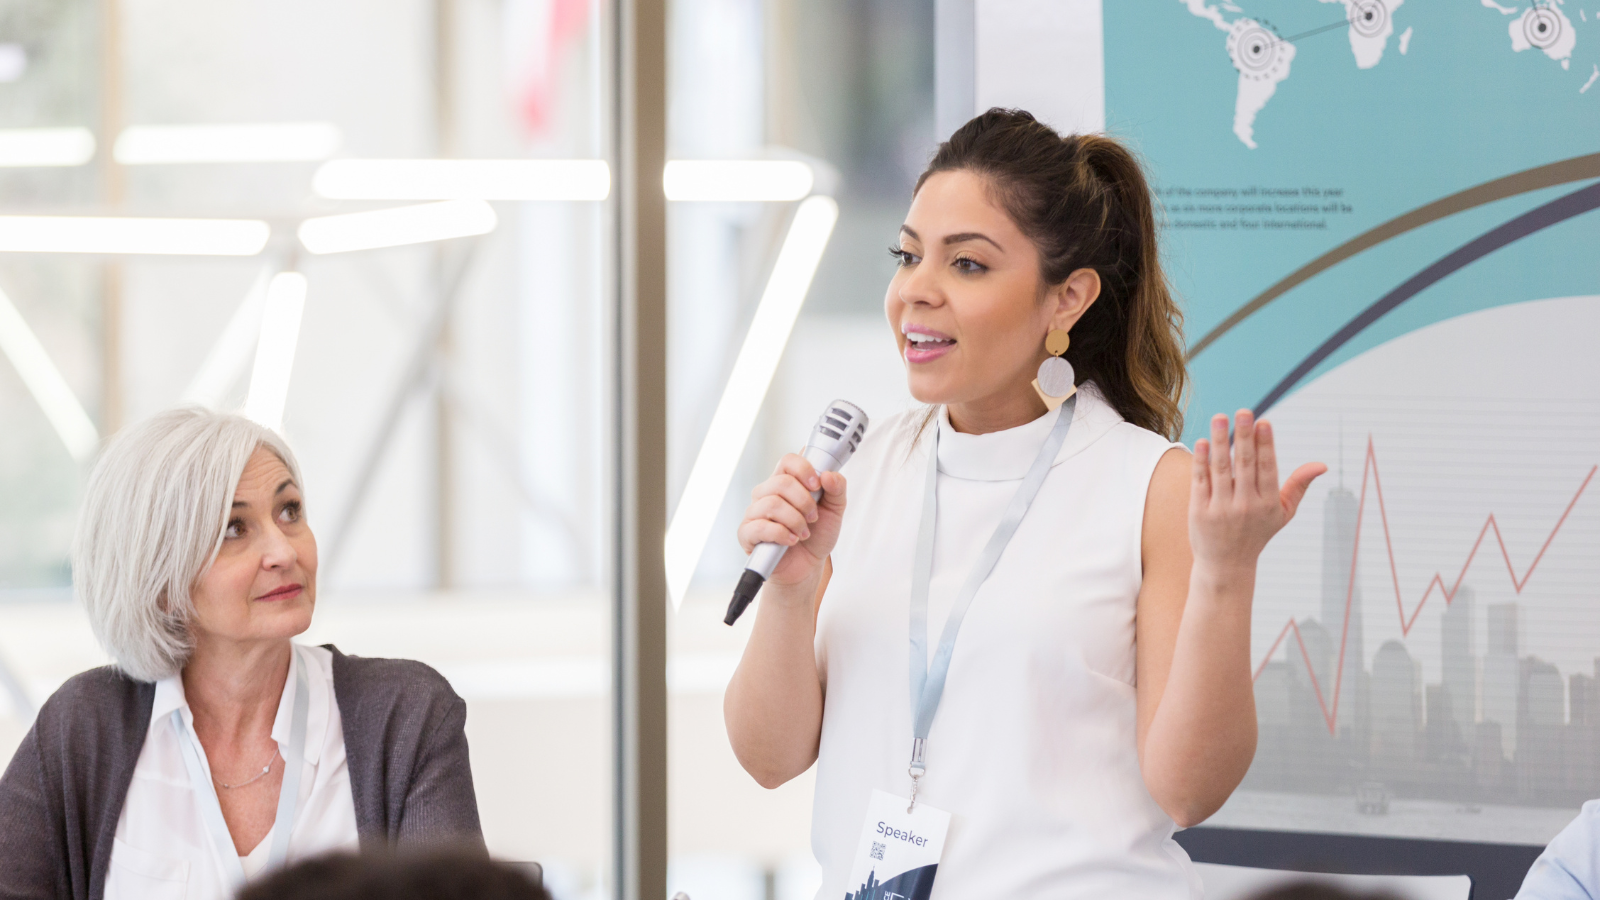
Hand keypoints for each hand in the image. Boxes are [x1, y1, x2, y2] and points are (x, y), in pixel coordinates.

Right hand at [736, 454, 847, 590]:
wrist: (807, 566)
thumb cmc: (817, 536)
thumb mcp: (835, 511)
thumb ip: (837, 489)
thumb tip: (828, 474)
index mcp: (786, 483)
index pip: (788, 461)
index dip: (804, 470)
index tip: (817, 486)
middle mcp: (767, 494)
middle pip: (781, 482)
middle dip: (804, 502)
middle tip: (813, 517)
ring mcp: (754, 512)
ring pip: (772, 504)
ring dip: (795, 520)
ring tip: (803, 533)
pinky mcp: (747, 533)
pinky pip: (761, 526)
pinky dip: (782, 534)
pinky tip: (791, 540)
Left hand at [1190, 410, 1325, 573]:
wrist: (1226, 565)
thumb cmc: (1257, 533)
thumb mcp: (1282, 513)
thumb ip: (1298, 486)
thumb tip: (1321, 465)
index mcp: (1268, 503)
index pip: (1268, 469)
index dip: (1266, 445)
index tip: (1263, 422)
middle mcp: (1245, 506)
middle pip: (1245, 465)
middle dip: (1245, 437)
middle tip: (1244, 411)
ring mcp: (1221, 509)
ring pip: (1221, 469)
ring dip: (1221, 441)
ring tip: (1220, 417)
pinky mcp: (1199, 511)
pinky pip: (1201, 481)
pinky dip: (1201, 461)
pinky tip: (1203, 441)